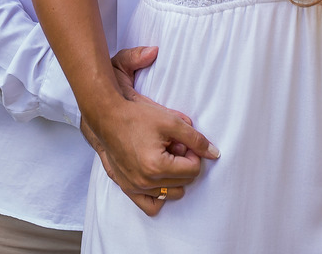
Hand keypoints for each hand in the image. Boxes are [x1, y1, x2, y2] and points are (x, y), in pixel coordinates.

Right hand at [80, 46, 217, 215]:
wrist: (107, 116)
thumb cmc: (137, 116)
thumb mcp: (171, 122)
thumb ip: (196, 139)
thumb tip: (215, 154)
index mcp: (156, 166)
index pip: (194, 169)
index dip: (193, 153)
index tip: (183, 141)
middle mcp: (145, 181)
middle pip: (184, 182)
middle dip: (184, 163)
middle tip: (173, 146)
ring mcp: (134, 187)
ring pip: (171, 193)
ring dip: (173, 177)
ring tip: (164, 157)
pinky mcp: (127, 188)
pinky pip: (151, 205)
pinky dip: (160, 194)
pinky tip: (159, 177)